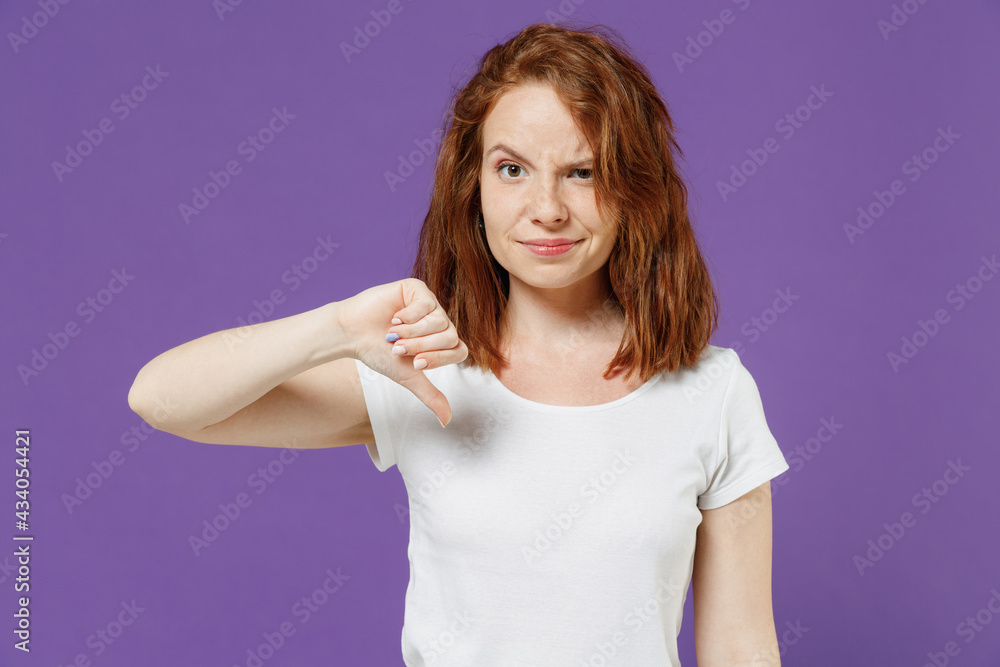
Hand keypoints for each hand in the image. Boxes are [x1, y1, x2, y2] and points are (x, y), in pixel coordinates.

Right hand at [338, 278, 468, 426]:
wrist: (352, 334)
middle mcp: (440, 321)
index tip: (415, 363)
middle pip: (450, 336)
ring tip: (392, 334)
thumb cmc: (379, 353)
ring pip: (439, 320)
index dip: (438, 358)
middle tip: (398, 348)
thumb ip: (430, 395)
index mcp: (442, 341)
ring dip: (412, 333)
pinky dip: (408, 316)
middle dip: (421, 346)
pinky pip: (426, 303)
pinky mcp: (417, 289)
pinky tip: (393, 319)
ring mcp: (430, 303)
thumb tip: (447, 422)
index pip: (459, 351)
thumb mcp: (408, 377)